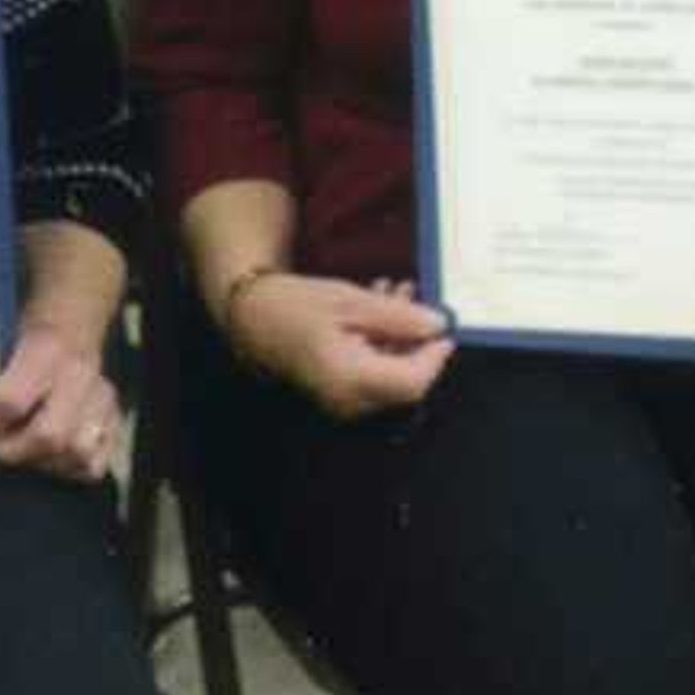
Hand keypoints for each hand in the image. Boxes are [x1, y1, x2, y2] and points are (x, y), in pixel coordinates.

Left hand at [0, 320, 120, 481]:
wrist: (72, 329)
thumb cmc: (32, 344)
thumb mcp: (4, 346)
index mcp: (47, 350)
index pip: (11, 401)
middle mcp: (80, 376)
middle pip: (50, 435)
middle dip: (13, 452)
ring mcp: (102, 401)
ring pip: (77, 453)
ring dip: (42, 463)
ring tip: (20, 458)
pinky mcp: (114, 421)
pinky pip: (94, 464)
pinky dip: (68, 470)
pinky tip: (49, 461)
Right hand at [227, 271, 451, 422]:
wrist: (250, 318)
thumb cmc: (293, 306)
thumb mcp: (349, 301)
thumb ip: (397, 316)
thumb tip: (438, 325)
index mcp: (349, 378)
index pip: (412, 382)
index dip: (434, 358)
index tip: (445, 330)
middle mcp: (348, 399)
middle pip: (403, 380)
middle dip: (415, 340)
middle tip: (416, 298)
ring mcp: (342, 401)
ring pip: (388, 374)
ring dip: (398, 337)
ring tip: (395, 293)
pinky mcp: (338, 393)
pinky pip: (372, 375)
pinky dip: (381, 346)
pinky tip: (377, 311)